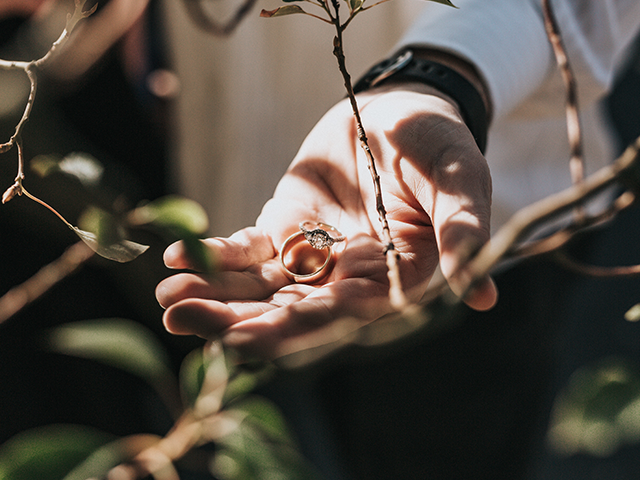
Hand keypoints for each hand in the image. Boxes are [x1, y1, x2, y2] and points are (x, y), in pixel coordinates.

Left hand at [156, 83, 496, 359]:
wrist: (398, 108)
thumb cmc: (438, 142)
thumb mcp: (460, 177)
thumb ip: (463, 227)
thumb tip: (479, 293)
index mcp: (392, 282)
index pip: (341, 318)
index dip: (294, 329)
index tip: (242, 339)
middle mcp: (347, 280)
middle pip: (288, 313)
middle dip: (235, 321)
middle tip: (178, 320)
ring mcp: (311, 257)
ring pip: (259, 289)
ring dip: (213, 296)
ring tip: (165, 299)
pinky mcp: (283, 228)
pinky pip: (244, 251)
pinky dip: (214, 256)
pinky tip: (174, 258)